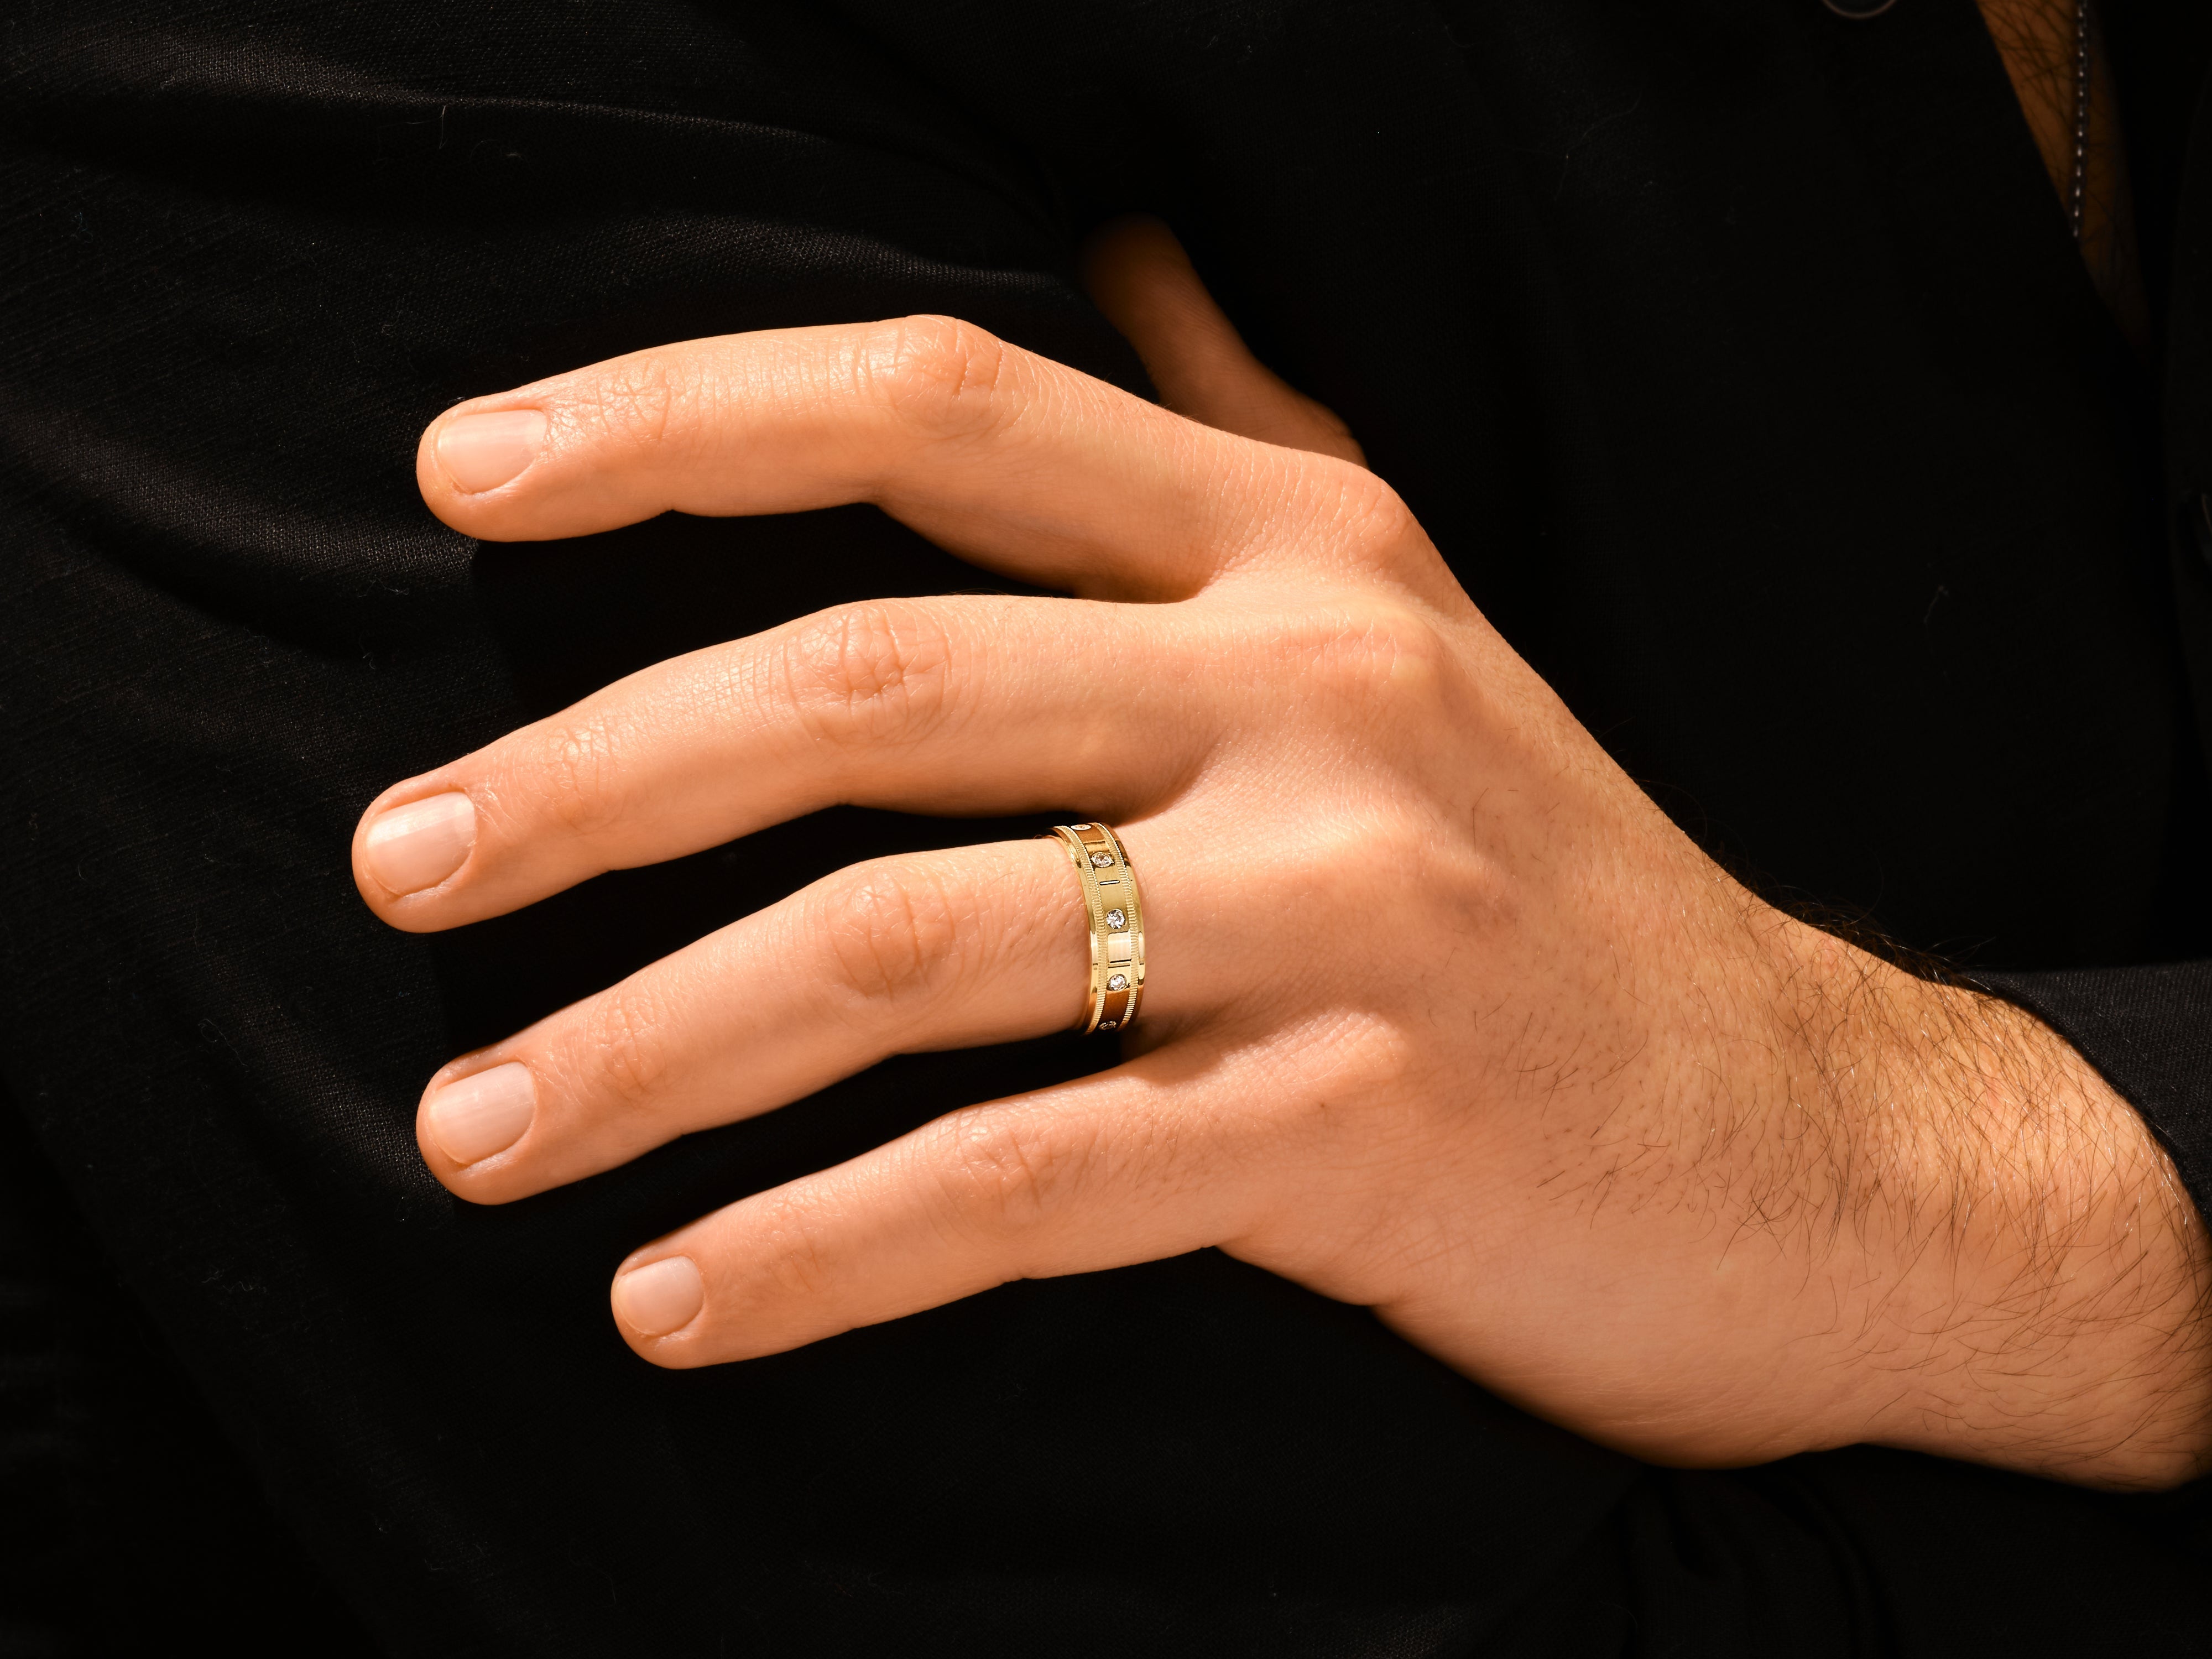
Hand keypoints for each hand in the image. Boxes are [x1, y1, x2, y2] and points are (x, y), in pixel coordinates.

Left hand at [355, 220, 2211, 1487]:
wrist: (1825, 1143)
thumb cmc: (1564, 883)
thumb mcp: (1418, 613)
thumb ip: (1248, 425)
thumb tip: (1116, 248)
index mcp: (1304, 548)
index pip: (937, 404)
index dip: (677, 420)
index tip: (460, 484)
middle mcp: (1322, 687)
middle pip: (870, 686)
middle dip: (591, 775)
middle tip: (396, 865)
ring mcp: (1355, 907)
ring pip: (913, 944)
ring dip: (651, 1044)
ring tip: (472, 1127)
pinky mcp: (1371, 1129)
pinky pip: (1030, 1179)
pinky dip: (822, 1252)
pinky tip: (672, 1303)